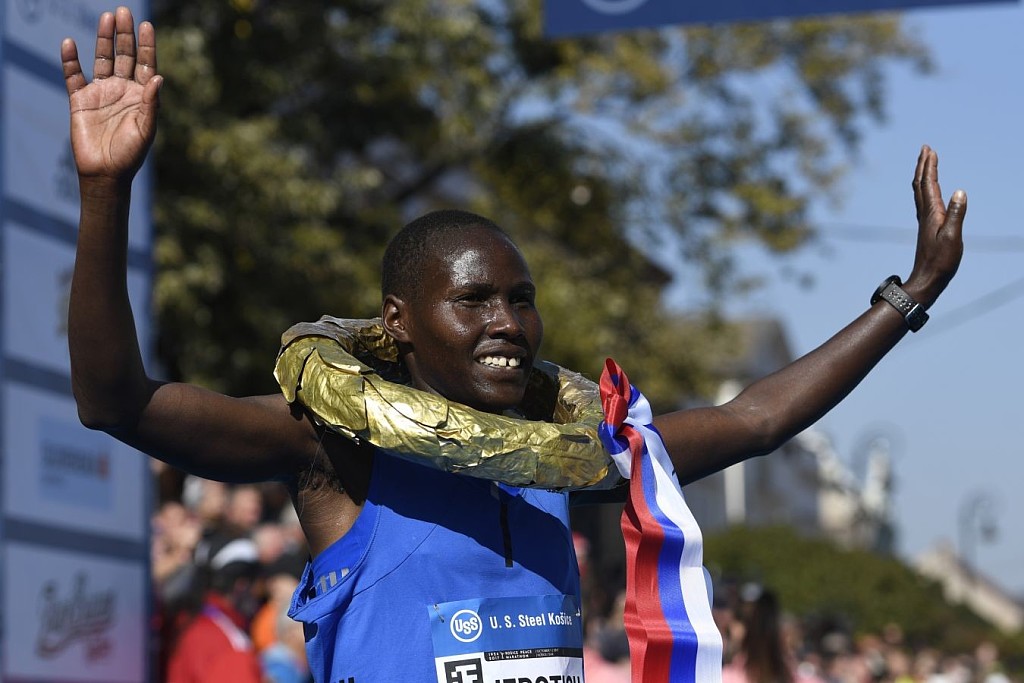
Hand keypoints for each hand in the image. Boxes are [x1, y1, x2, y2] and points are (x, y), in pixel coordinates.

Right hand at [62, 7, 161, 184]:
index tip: (146, 24)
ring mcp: (101, 93)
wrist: (104, 174)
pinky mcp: (79, 100)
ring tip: (106, 18)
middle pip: (124, 56)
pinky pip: (73, 75)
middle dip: (125, 35)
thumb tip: (158, 77)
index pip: (145, 64)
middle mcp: (122, 90)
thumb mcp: (145, 130)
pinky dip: (70, 60)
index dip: (146, 45)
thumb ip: (152, 104)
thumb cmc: (130, 155)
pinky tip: (70, 43)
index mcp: (141, 97)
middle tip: (123, 12)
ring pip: (102, 60)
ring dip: (104, 40)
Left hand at [904, 145, 965, 306]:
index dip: (929, 166)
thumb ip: (957, 214)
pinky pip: (924, 203)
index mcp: (931, 214)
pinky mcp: (927, 229)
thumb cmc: (941, 262)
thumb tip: (959, 191)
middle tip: (925, 148)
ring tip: (925, 164)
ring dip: (922, 176)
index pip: (928, 184)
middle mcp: (925, 215)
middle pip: (921, 185)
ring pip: (920, 193)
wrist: (926, 281)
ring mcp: (925, 222)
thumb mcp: (953, 237)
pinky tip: (928, 192)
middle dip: (923, 166)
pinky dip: (925, 191)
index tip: (930, 150)